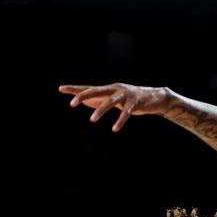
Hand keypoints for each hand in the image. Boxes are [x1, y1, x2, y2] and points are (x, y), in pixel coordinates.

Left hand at [58, 83, 173, 131]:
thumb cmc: (132, 100)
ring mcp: (125, 94)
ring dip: (101, 110)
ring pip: (110, 101)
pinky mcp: (135, 102)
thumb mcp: (114, 100)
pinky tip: (114, 129)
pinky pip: (126, 112)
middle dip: (83, 96)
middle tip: (72, 103)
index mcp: (108, 89)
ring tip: (92, 120)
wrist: (156, 98)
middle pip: (96, 91)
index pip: (88, 88)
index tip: (61, 89)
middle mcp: (115, 89)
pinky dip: (120, 120)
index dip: (75, 89)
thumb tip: (83, 101)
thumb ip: (99, 100)